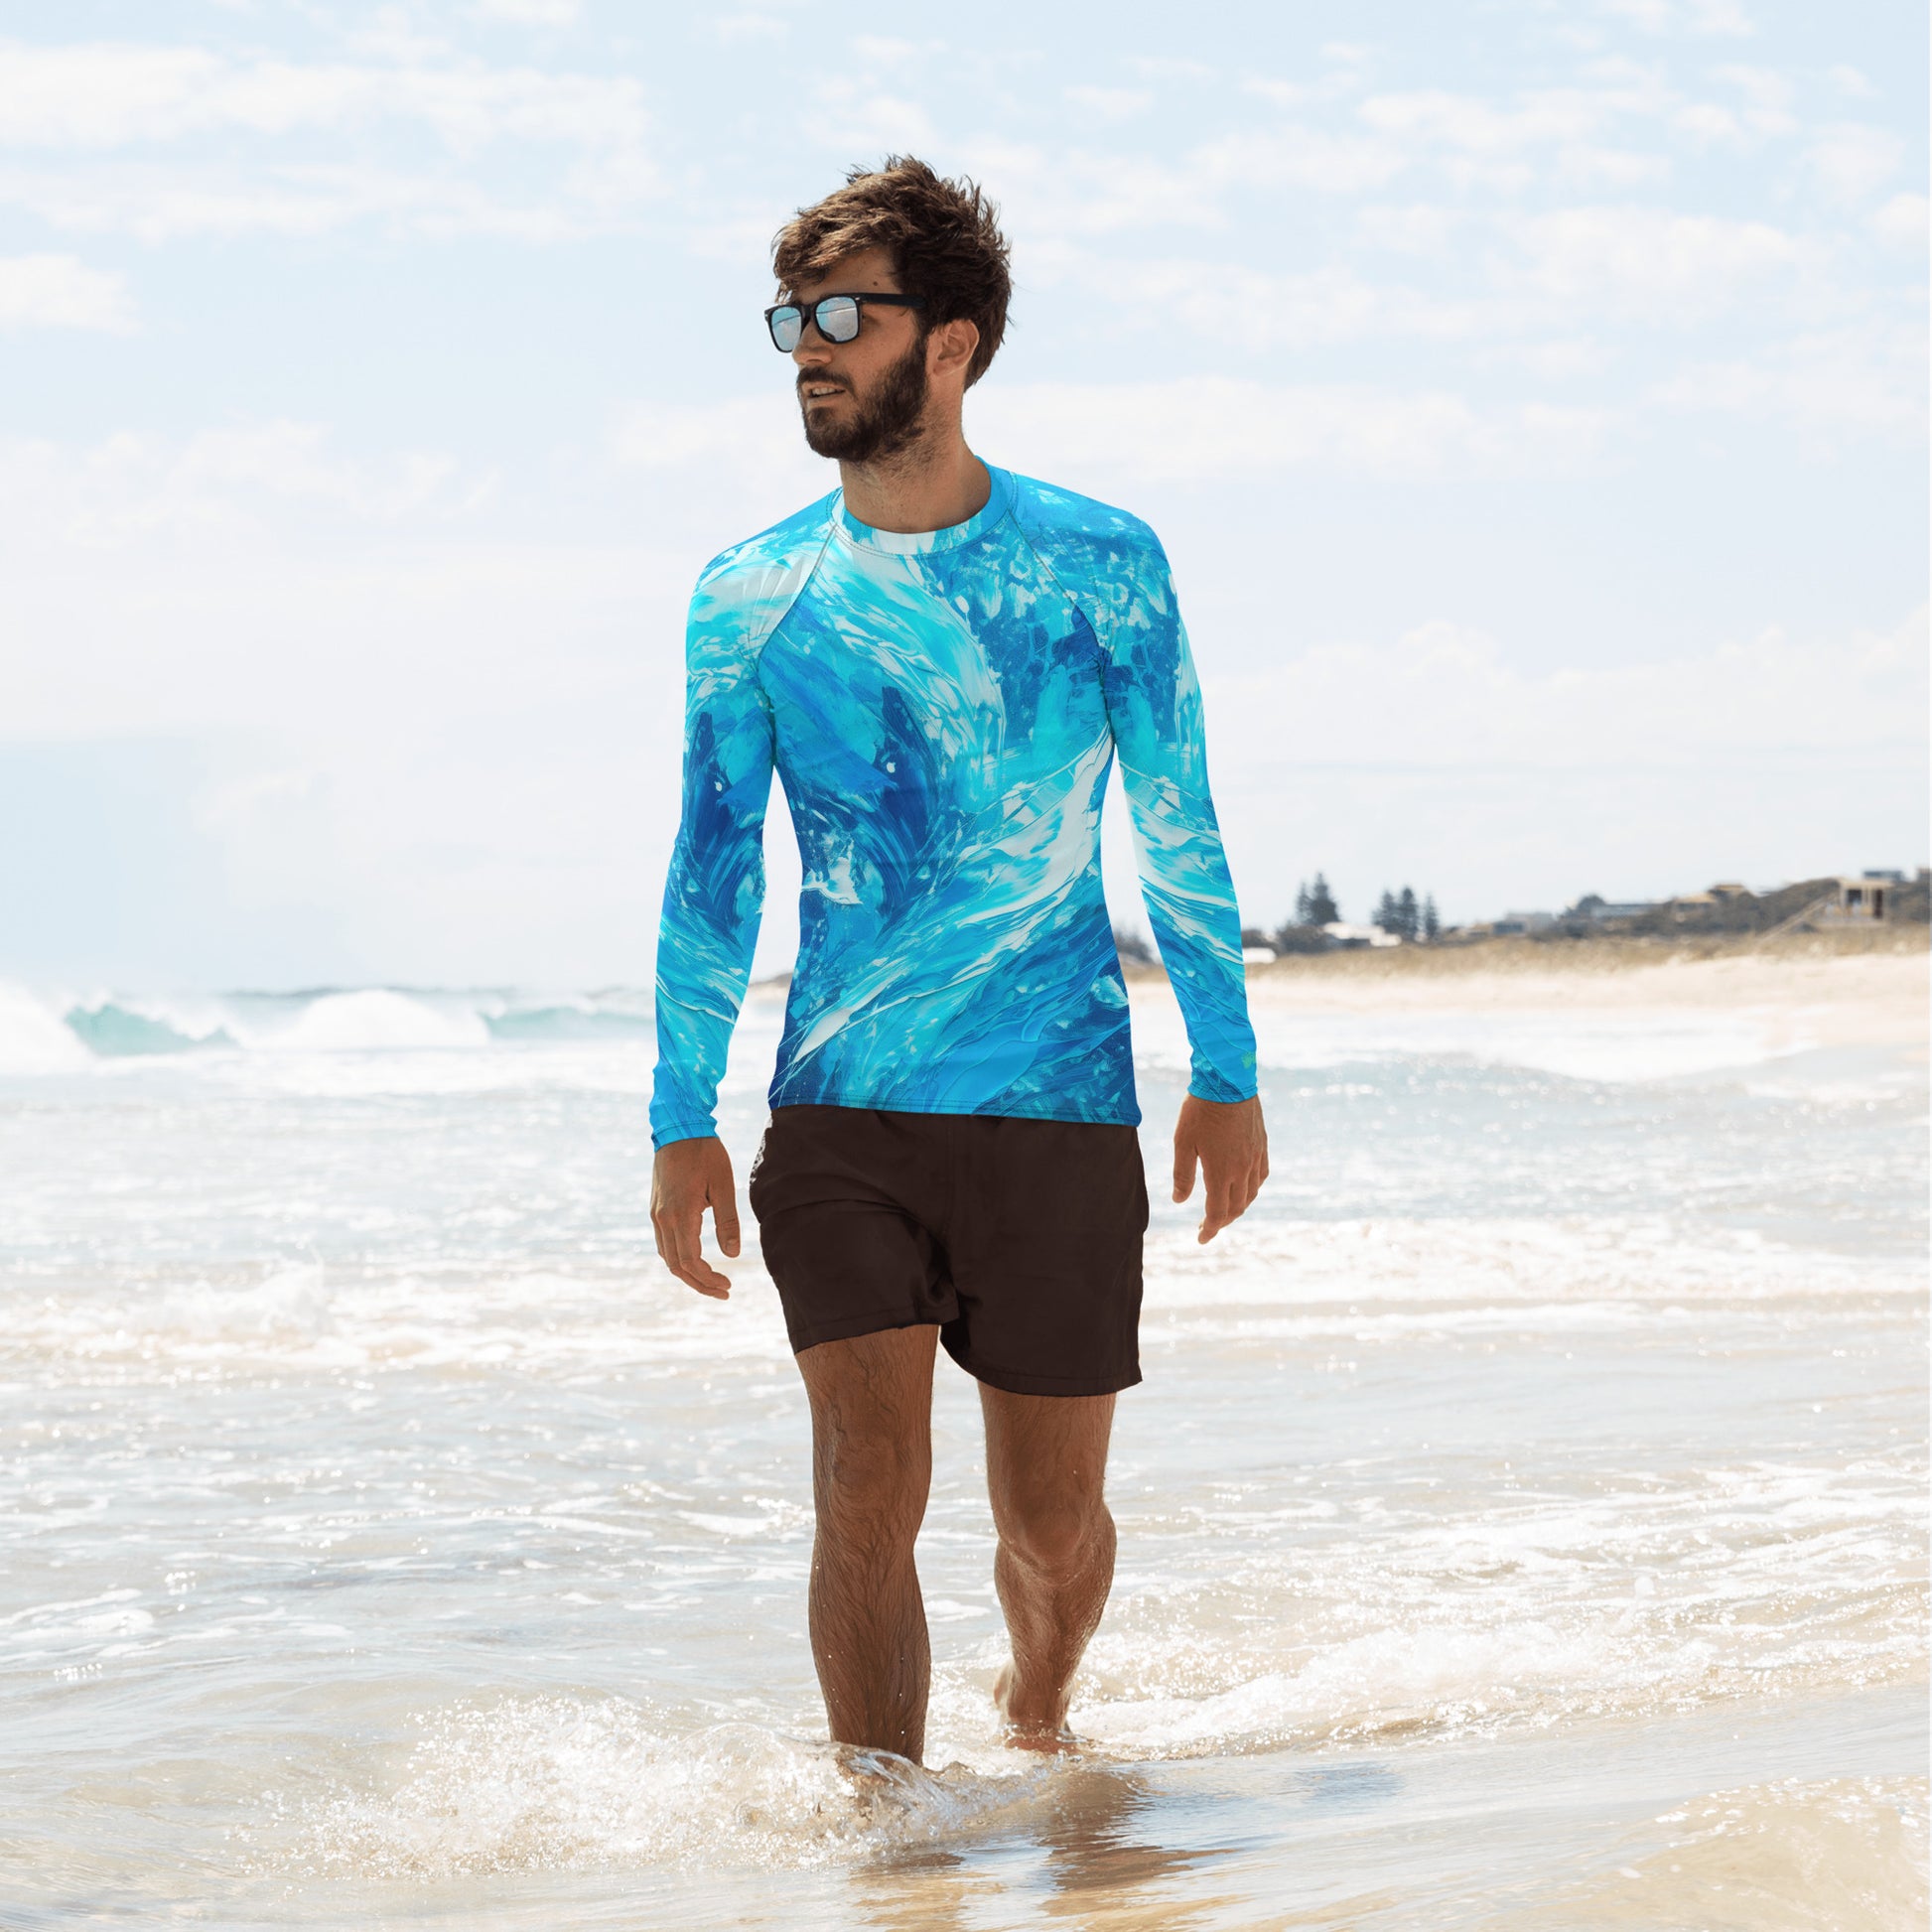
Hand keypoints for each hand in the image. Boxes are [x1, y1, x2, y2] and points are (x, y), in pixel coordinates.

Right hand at [651, 1136, 740, 1298]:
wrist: (678, 1128)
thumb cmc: (705, 1154)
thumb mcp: (723, 1186)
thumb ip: (727, 1222)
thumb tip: (732, 1256)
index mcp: (680, 1215)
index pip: (690, 1262)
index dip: (708, 1280)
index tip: (728, 1287)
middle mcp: (663, 1219)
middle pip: (676, 1266)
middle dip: (699, 1284)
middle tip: (724, 1291)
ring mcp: (656, 1214)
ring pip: (667, 1257)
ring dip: (688, 1273)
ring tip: (711, 1281)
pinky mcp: (656, 1209)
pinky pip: (663, 1243)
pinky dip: (678, 1258)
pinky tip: (695, 1260)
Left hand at [1172, 1093, 1267, 1243]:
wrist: (1228, 1081)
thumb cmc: (1200, 1110)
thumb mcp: (1183, 1142)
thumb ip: (1182, 1175)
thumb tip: (1179, 1201)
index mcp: (1221, 1172)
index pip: (1217, 1213)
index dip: (1209, 1229)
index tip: (1201, 1239)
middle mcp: (1242, 1170)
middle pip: (1235, 1208)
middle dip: (1221, 1222)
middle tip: (1207, 1226)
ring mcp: (1255, 1157)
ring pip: (1251, 1194)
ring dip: (1237, 1207)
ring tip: (1224, 1210)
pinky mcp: (1262, 1145)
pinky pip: (1261, 1176)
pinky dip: (1252, 1189)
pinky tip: (1244, 1187)